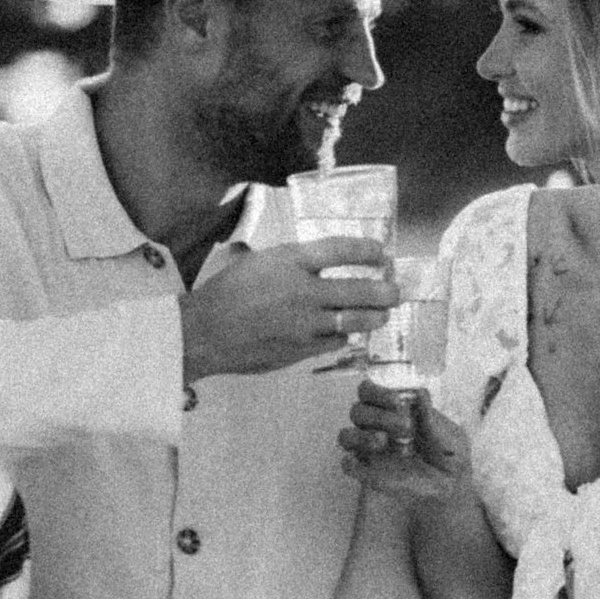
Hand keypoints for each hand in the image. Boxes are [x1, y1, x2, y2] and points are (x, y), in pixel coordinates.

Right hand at [180, 234, 398, 380]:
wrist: (204, 332)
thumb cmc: (227, 293)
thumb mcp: (259, 262)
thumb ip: (294, 262)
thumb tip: (322, 264)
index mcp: (291, 261)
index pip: (341, 249)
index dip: (368, 251)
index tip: (381, 252)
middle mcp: (304, 291)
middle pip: (360, 289)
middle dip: (386, 291)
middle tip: (395, 291)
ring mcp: (306, 323)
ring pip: (355, 320)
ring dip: (375, 316)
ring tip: (382, 314)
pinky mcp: (303, 349)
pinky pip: (336, 342)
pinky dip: (346, 336)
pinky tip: (349, 333)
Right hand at [341, 379, 471, 501]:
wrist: (452, 487)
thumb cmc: (450, 454)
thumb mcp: (450, 434)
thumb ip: (433, 418)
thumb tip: (419, 393)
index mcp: (392, 410)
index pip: (368, 392)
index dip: (377, 392)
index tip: (398, 401)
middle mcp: (376, 426)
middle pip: (357, 411)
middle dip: (378, 416)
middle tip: (406, 426)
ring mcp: (370, 451)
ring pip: (346, 436)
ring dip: (362, 436)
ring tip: (383, 442)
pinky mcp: (369, 473)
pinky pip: (348, 465)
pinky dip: (351, 463)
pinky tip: (367, 463)